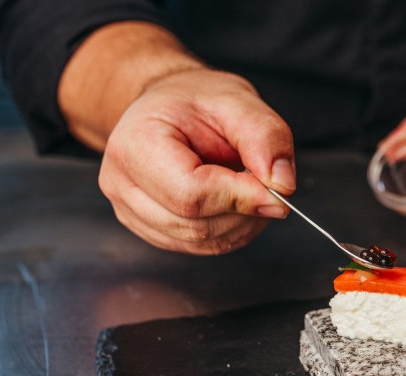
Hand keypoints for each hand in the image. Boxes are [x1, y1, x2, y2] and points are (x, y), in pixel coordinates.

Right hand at [99, 68, 295, 254]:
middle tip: (267, 181)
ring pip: (201, 242)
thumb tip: (282, 186)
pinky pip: (201, 247)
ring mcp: (133, 213)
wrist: (168, 107)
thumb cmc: (195, 100)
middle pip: (196, 225)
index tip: (277, 188)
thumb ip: (265, 137)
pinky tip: (238, 201)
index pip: (191, 194)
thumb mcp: (237, 99)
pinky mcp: (152, 230)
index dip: (241, 197)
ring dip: (242, 222)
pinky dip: (232, 229)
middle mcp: (122, 185)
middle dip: (245, 210)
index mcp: (135, 145)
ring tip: (251, 185)